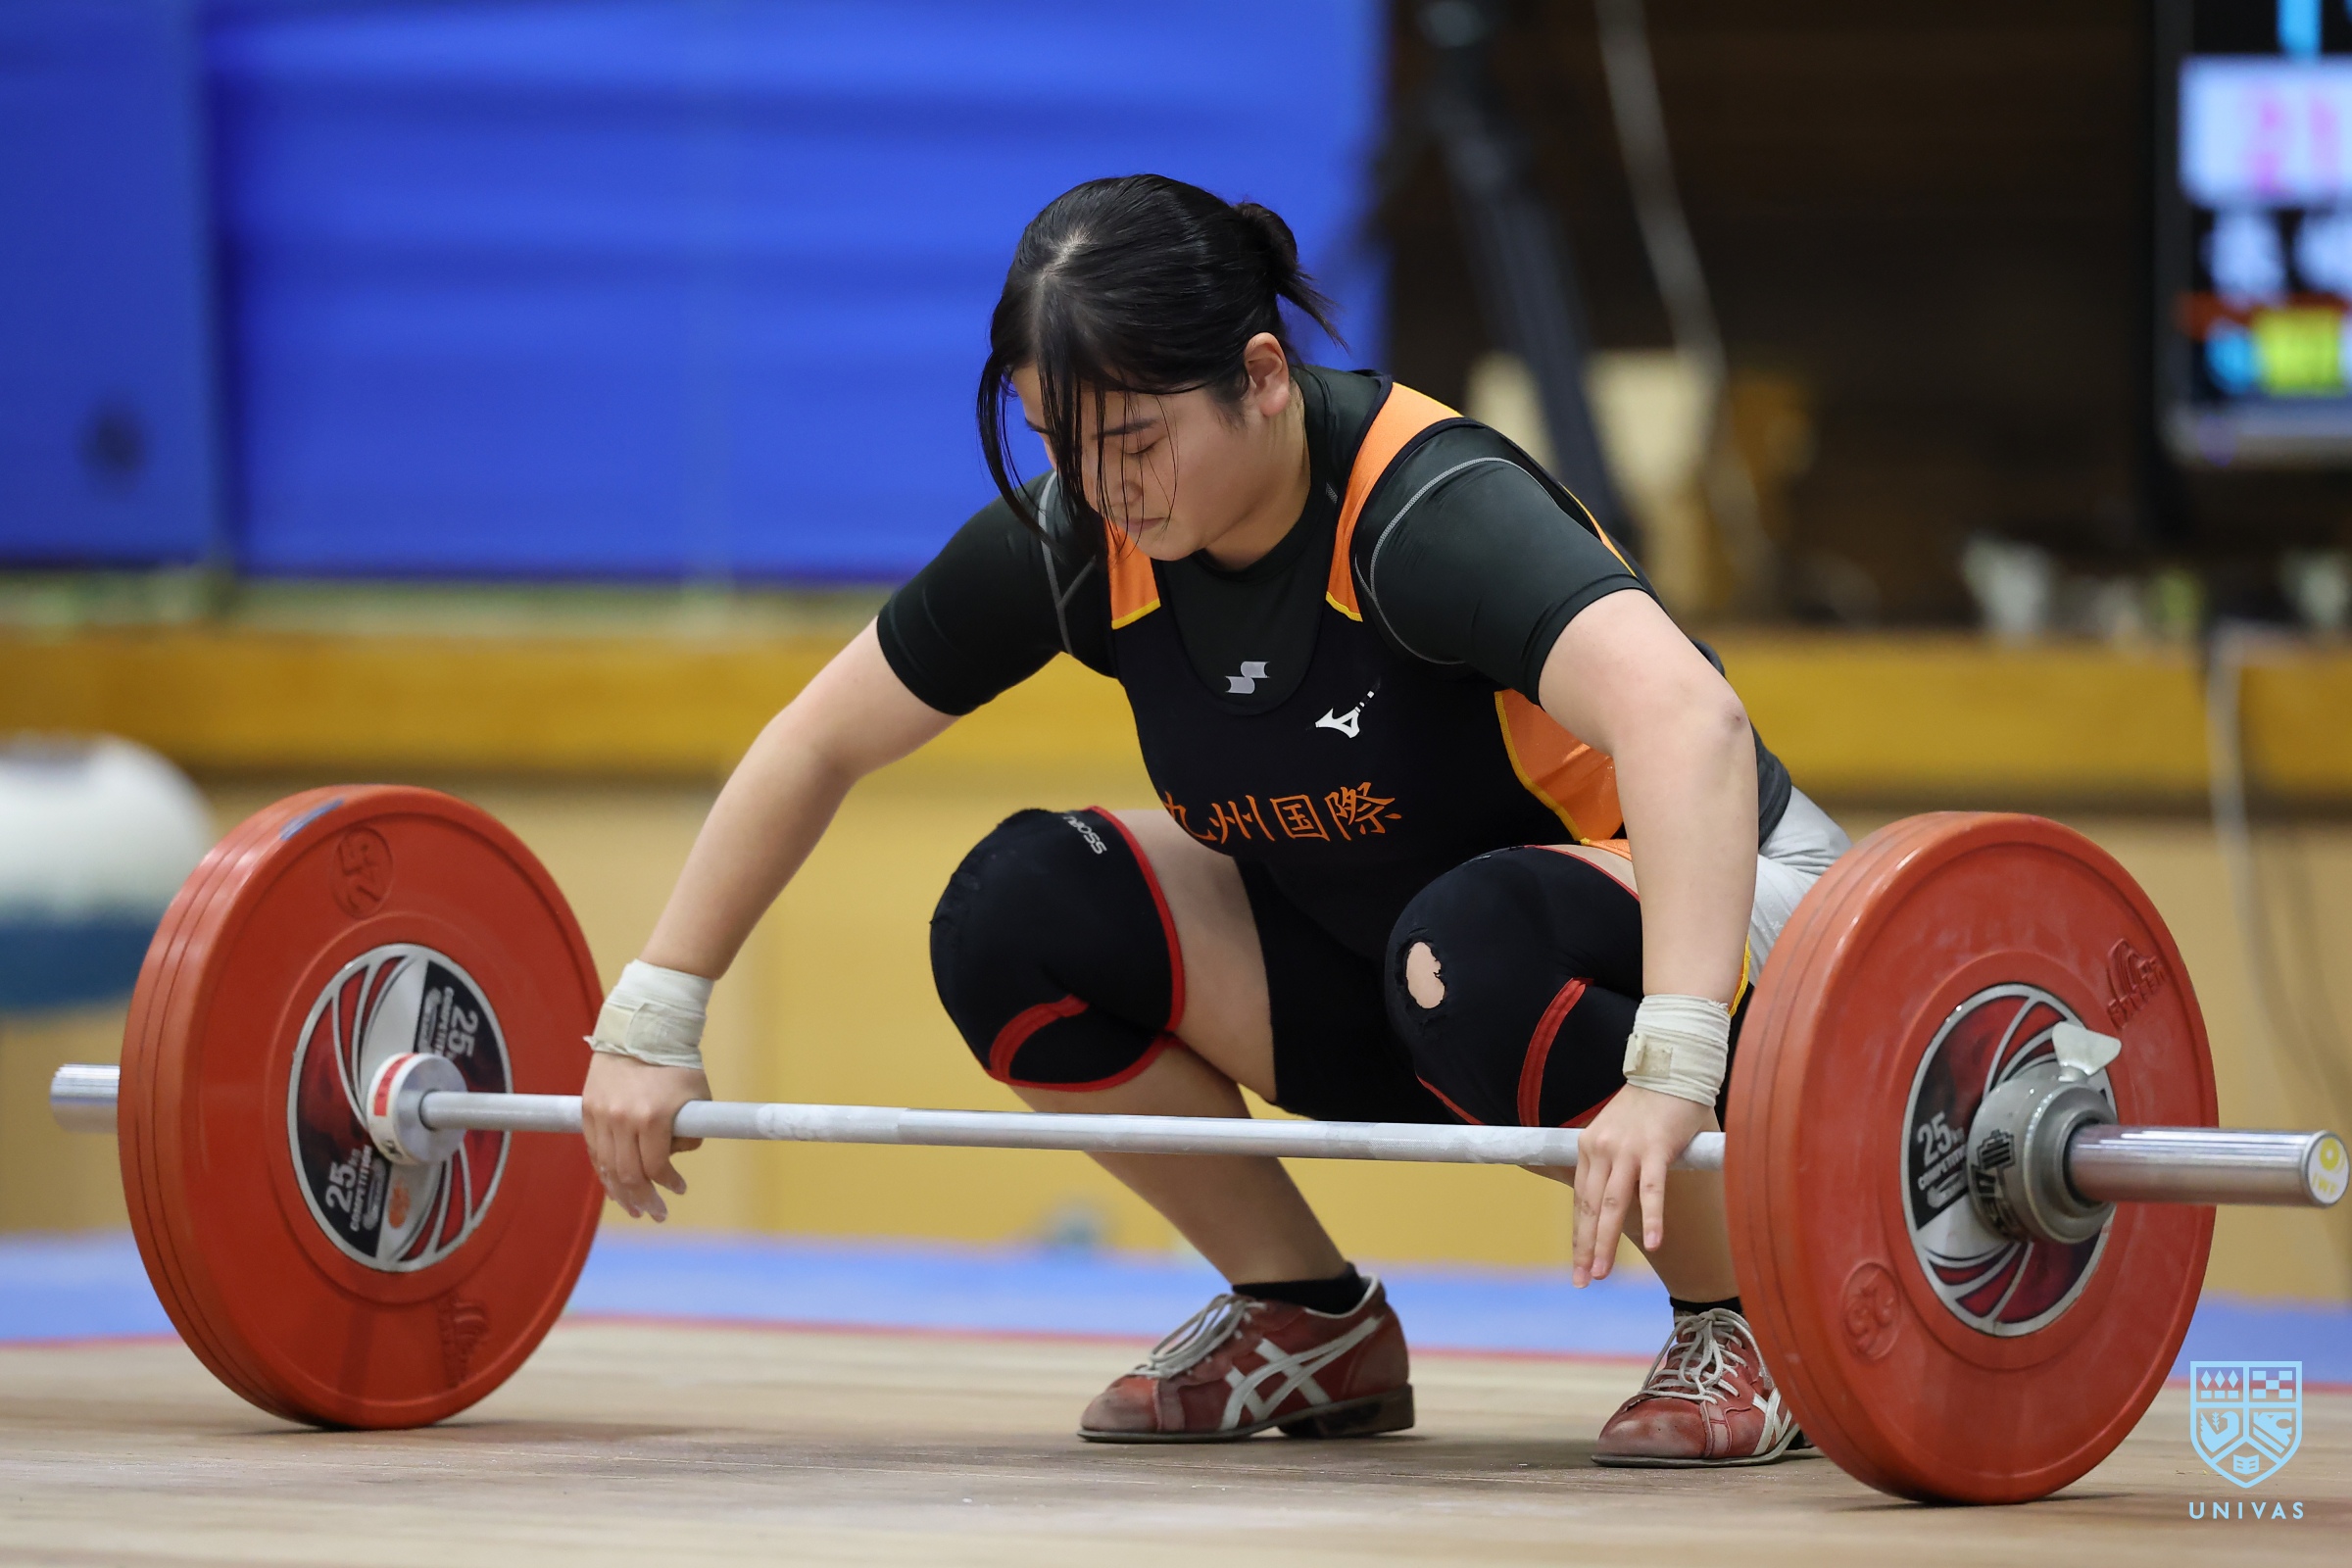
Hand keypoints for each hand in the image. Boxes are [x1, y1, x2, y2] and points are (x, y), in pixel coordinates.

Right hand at [581, 1053, 708, 1220]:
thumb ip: (690, 1134)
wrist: (642, 1031)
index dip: (667, 1184)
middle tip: (656, 1213)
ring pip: (606, 1166)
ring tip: (634, 1208)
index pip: (654, 1167)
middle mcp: (622, 1118)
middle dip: (644, 1199)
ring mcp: (601, 1114)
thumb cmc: (677, 1065)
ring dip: (621, 1192)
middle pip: (628, 1174)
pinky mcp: (588, 1109)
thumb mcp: (698, 1099)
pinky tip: (614, 1186)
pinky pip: (594, 1149)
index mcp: (652, 1117)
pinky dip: (603, 1171)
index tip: (678, 1190)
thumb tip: (674, 1158)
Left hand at [1571, 1085, 1714, 1286]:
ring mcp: (1628, 1149)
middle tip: (1582, 1281)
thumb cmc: (1649, 1105)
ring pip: (1613, 1204)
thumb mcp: (1617, 1132)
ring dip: (1606, 1242)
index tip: (1579, 1264)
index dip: (1580, 1233)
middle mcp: (1602, 1149)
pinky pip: (1652, 1189)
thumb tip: (1607, 1193)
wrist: (1671, 1069)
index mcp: (1589, 1147)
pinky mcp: (1656, 1148)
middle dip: (1585, 1248)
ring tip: (1601, 1273)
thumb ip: (1612, 1162)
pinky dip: (1652, 1217)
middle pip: (1591, 1208)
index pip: (1581, 1200)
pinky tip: (1653, 1243)